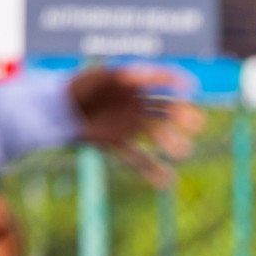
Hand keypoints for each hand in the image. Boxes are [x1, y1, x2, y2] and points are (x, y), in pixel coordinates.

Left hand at [70, 66, 203, 186]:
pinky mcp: (118, 143)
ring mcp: (129, 126)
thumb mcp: (100, 76)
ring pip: (156, 134)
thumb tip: (144, 73)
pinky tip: (167, 182)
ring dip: (171, 142)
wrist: (57, 111)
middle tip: (199, 124)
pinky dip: (152, 171)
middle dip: (182, 117)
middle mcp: (136, 106)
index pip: (160, 81)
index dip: (176, 81)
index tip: (191, 87)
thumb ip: (122, 76)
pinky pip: (138, 158)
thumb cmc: (79, 87)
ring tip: (184, 151)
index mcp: (134, 86)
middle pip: (165, 111)